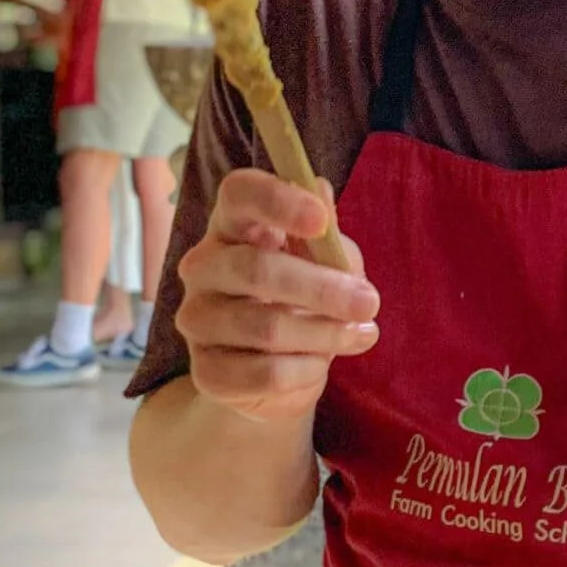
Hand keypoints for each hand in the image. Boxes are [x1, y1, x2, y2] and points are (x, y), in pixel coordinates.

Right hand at [175, 169, 378, 420]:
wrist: (279, 375)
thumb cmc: (305, 301)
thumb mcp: (325, 262)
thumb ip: (324, 234)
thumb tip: (321, 191)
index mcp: (232, 226)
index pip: (237, 194)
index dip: (276, 201)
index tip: (319, 221)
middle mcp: (203, 268)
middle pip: (254, 269)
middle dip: (322, 288)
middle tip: (369, 302)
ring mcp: (197, 320)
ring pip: (266, 327)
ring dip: (326, 333)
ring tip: (362, 334)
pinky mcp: (205, 372)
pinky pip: (265, 374)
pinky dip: (306, 371)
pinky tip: (320, 364)